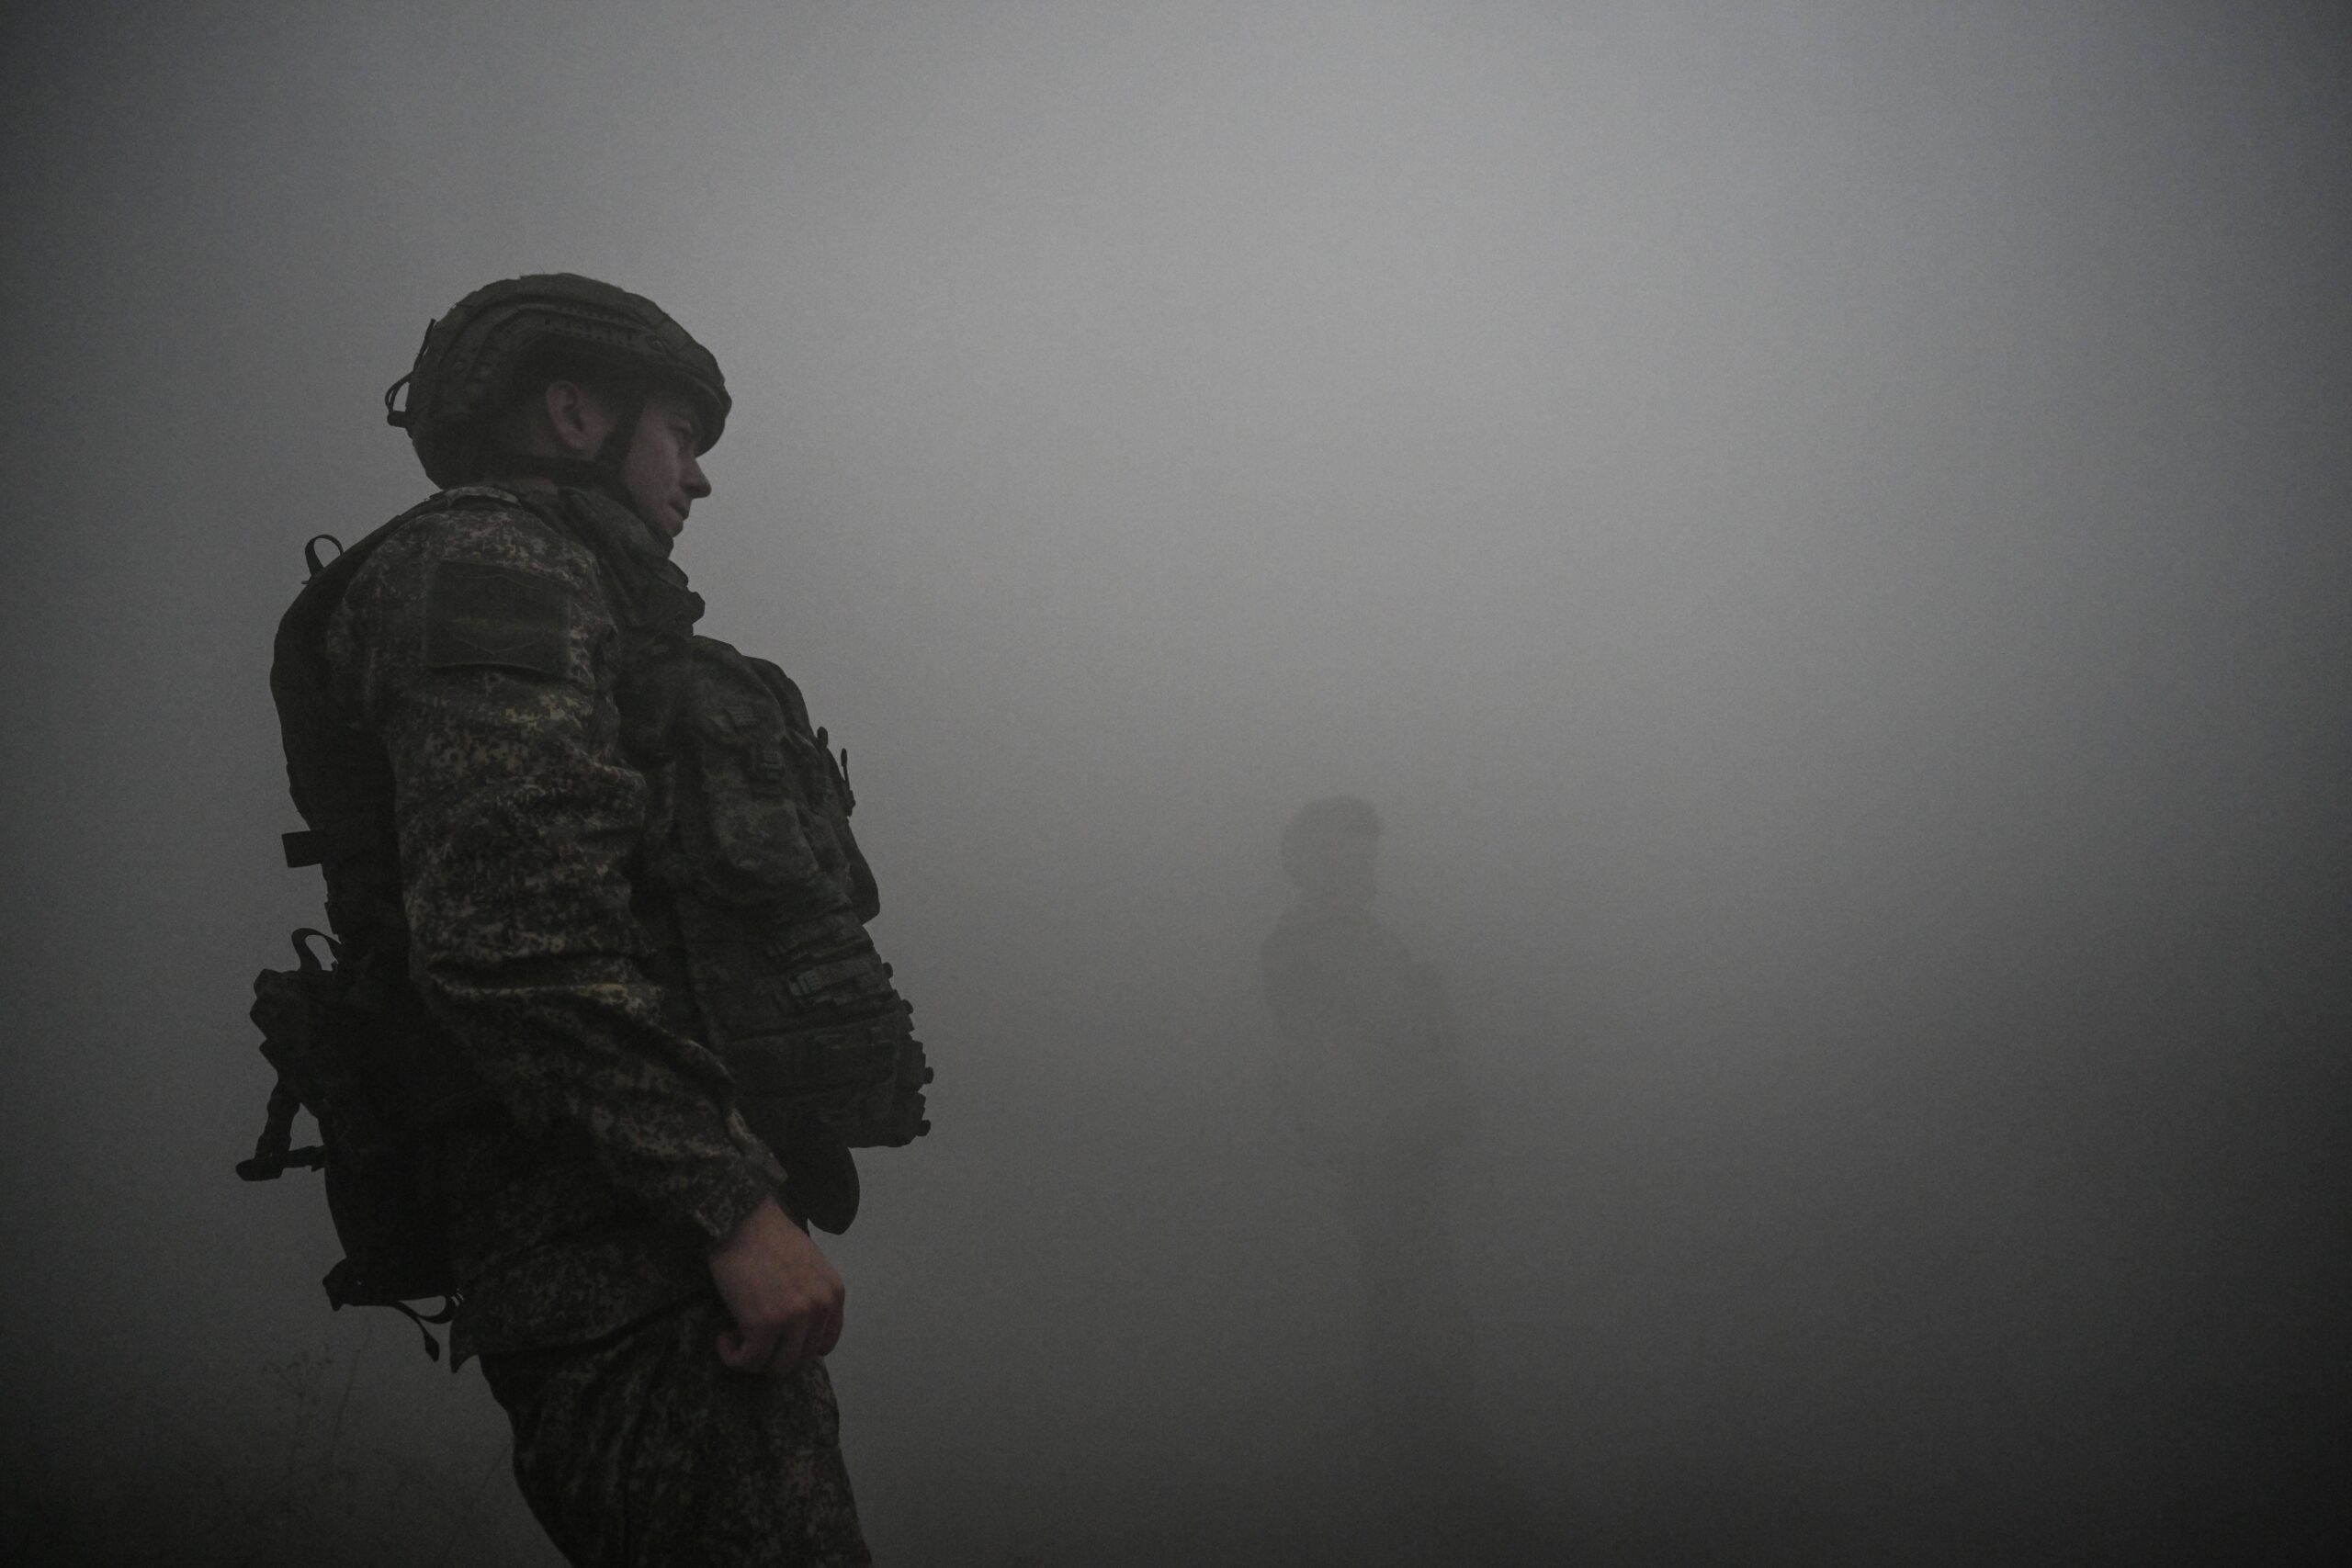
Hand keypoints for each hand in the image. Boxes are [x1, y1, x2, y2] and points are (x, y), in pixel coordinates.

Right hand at [706, 1197, 844, 1374]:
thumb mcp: (809, 1266)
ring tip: (736, 1337)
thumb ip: (811, 1296)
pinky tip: (723, 1337)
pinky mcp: (764, 1326)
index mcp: (834, 1294)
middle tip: (751, 1339)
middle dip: (774, 1356)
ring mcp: (794, 1319)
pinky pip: (749, 1361)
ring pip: (778, 1366)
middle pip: (801, 1359)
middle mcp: (819, 1309)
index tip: (777, 1340)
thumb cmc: (769, 1239)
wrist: (743, 1224)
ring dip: (754, 1359)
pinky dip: (733, 1356)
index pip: (825, 1344)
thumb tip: (798, 1330)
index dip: (798, 1348)